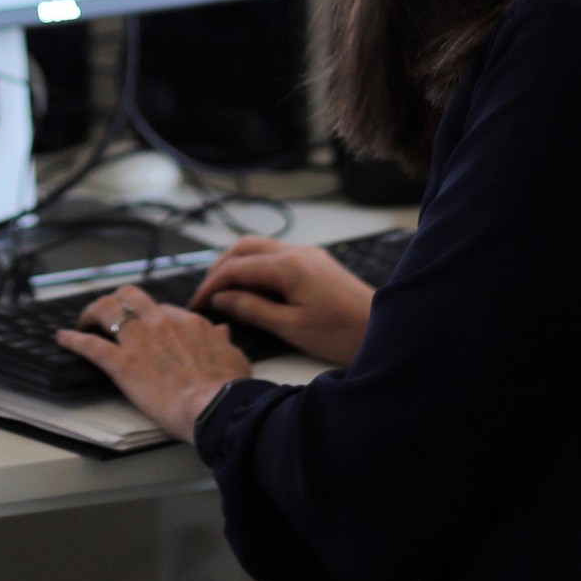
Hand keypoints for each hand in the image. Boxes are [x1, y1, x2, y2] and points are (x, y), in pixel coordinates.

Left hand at [55, 285, 250, 442]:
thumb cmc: (229, 389)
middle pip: (130, 297)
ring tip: (83, 321)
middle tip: (109, 314)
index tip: (146, 328)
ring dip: (92, 312)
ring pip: (107, 310)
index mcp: (188, 322)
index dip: (151, 318)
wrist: (216, 407)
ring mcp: (139, 341)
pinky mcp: (122, 363)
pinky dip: (74, 340)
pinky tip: (63, 339)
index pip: (163, 310)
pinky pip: (90, 345)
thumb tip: (223, 331)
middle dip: (117, 302)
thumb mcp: (235, 358)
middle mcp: (161, 323)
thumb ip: (224, 341)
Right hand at [187, 237, 373, 367]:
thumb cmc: (341, 334)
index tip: (197, 304)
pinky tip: (252, 289)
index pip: (236, 267)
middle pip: (245, 247)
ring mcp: (308, 254)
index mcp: (289, 266)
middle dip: (221, 267)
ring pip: (260, 248)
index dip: (211, 284)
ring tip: (224, 292)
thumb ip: (252, 309)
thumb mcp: (291, 327)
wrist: (384, 331)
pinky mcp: (316, 263)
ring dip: (238, 265)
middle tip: (206, 294)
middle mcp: (297, 251)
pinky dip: (256, 268)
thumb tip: (221, 298)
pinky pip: (277, 256)